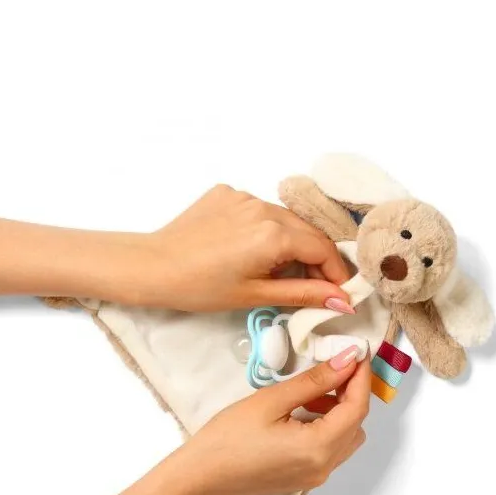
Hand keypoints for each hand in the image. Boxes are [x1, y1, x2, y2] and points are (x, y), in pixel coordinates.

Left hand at [135, 185, 354, 312]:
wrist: (152, 267)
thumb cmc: (201, 288)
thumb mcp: (256, 295)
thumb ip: (303, 294)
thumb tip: (343, 301)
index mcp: (274, 234)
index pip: (323, 249)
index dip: (336, 273)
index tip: (340, 294)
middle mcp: (263, 207)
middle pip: (307, 232)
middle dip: (317, 259)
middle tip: (316, 287)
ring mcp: (244, 196)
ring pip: (285, 220)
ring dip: (292, 244)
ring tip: (280, 272)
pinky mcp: (227, 193)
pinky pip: (260, 210)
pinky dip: (266, 230)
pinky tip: (250, 251)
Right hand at [174, 347, 370, 494]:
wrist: (200, 477)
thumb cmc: (228, 437)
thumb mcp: (271, 401)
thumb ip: (314, 381)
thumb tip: (347, 360)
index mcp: (319, 447)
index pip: (357, 407)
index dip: (361, 377)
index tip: (357, 351)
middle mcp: (324, 466)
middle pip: (356, 424)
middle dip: (351, 393)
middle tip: (333, 366)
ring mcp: (315, 476)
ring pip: (347, 438)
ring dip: (339, 411)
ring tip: (312, 391)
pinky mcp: (305, 479)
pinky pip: (331, 449)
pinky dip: (328, 427)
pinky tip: (303, 411)